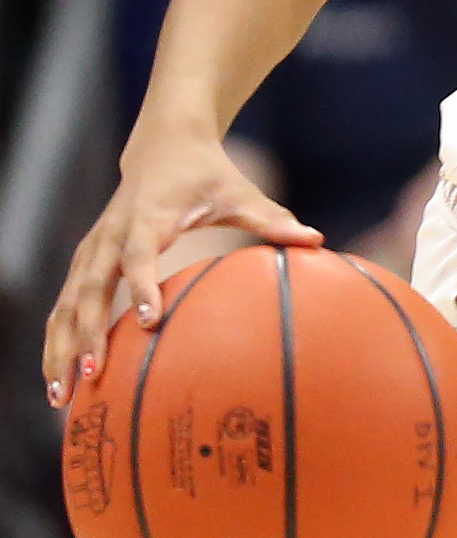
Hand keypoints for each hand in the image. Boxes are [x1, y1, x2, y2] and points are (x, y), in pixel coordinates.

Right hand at [45, 129, 316, 401]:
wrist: (162, 144)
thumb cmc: (207, 172)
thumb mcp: (239, 191)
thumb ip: (272, 219)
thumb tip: (316, 240)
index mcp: (147, 219)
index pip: (139, 255)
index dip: (142, 286)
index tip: (150, 321)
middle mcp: (111, 235)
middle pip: (88, 288)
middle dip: (86, 332)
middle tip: (93, 374)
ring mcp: (93, 249)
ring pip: (67, 302)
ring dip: (61, 346)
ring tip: (62, 394)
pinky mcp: (86, 260)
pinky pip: (65, 304)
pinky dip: (59, 338)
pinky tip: (60, 379)